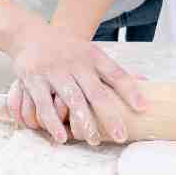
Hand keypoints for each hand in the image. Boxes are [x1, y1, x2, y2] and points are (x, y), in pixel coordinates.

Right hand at [3, 26, 146, 145]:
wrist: (30, 34)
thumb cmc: (68, 49)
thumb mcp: (90, 53)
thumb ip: (112, 71)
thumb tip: (145, 81)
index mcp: (93, 56)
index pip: (116, 74)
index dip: (131, 91)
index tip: (143, 108)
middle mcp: (75, 63)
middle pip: (96, 92)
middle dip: (109, 115)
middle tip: (121, 136)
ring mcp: (54, 71)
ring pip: (72, 100)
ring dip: (83, 122)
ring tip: (93, 140)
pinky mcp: (34, 80)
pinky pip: (44, 105)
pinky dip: (53, 123)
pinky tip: (62, 137)